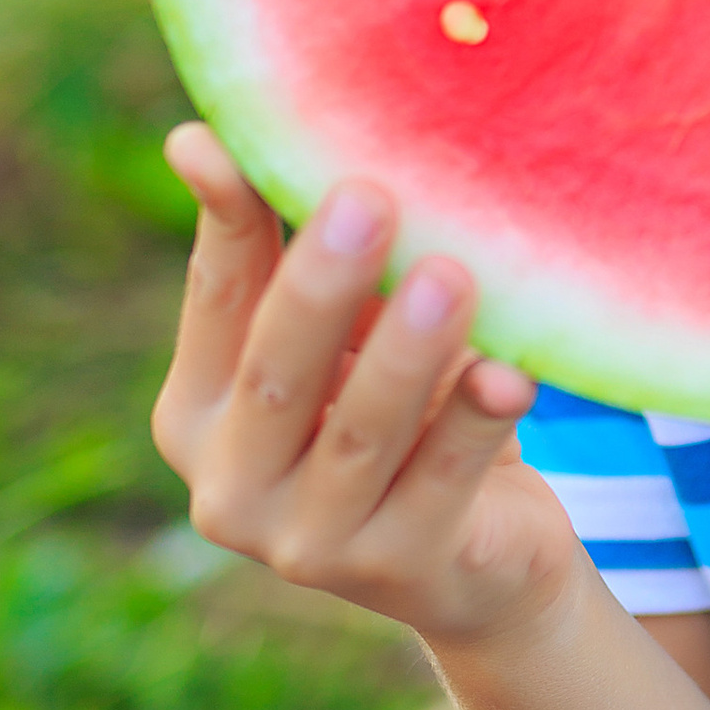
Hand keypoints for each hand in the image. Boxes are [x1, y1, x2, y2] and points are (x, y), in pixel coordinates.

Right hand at [153, 127, 569, 655]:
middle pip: (278, 373)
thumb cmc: (398, 409)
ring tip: (448, 277)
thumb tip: (208, 136)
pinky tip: (511, 375)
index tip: (235, 144)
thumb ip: (294, 248)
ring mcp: (308, 546)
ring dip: (406, 354)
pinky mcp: (400, 573)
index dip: (228, 220)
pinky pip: (443, 485)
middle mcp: (232, 490)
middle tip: (366, 196)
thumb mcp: (345, 332)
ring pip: (359, 434)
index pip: (216, 299)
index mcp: (197, 413)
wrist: (479, 558)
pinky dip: (476, 425)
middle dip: (321, 284)